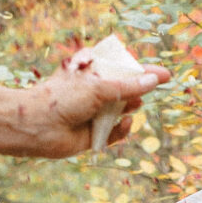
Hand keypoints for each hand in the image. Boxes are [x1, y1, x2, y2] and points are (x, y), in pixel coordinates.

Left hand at [14, 59, 171, 158]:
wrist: (37, 126)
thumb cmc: (63, 98)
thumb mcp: (99, 87)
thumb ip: (128, 86)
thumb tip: (153, 80)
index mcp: (91, 73)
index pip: (122, 68)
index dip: (143, 70)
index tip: (164, 73)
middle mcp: (93, 92)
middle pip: (124, 89)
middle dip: (140, 88)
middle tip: (159, 85)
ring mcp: (94, 113)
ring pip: (122, 110)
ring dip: (130, 106)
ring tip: (136, 104)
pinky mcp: (94, 134)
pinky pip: (116, 132)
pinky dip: (123, 128)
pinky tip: (126, 122)